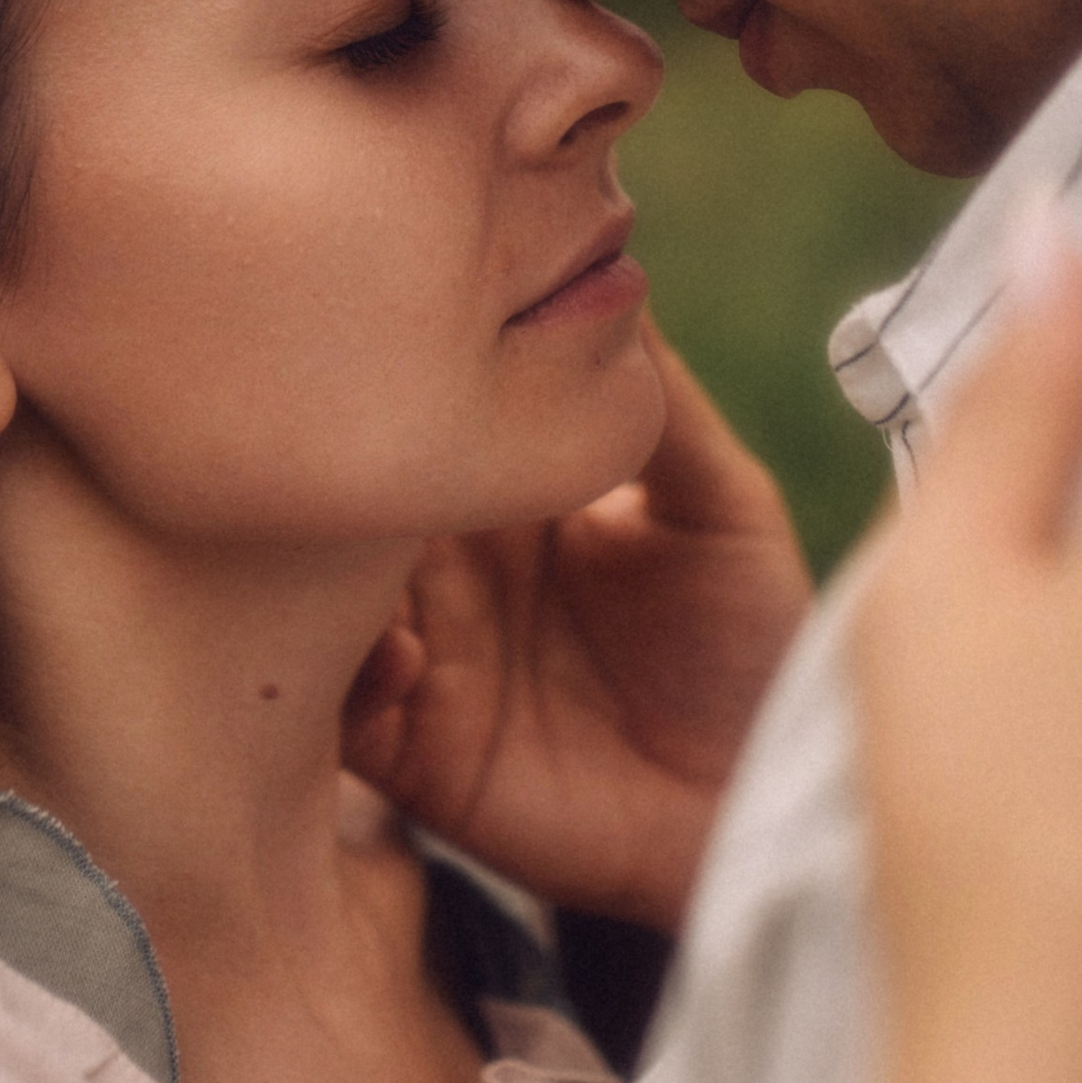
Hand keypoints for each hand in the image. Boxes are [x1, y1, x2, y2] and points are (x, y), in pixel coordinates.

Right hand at [341, 323, 810, 927]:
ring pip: (325, 591)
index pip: (432, 414)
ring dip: (329, 569)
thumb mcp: (722, 508)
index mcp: (509, 491)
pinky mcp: (414, 751)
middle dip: (345, 460)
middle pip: (360, 492)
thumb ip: (662, 403)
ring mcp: (421, 651)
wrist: (756, 806)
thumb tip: (614, 275)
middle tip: (354, 433)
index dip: (411, 374)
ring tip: (366, 551)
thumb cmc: (747, 649)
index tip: (401, 330)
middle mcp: (449, 562)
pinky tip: (408, 660)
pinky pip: (343, 708)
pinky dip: (356, 677)